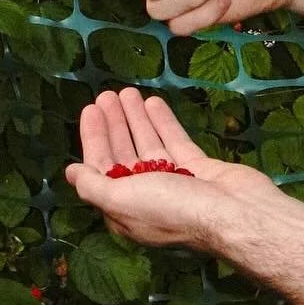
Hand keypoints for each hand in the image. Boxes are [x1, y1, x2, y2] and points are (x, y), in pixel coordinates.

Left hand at [64, 87, 275, 249]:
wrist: (233, 213)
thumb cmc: (172, 209)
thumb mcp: (122, 200)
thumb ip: (95, 186)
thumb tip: (70, 173)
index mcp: (125, 209)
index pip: (101, 169)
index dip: (94, 139)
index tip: (91, 110)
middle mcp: (147, 196)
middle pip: (124, 154)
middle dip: (114, 125)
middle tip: (106, 95)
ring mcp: (174, 181)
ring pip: (149, 144)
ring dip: (136, 119)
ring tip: (127, 91)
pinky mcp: (197, 168)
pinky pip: (174, 141)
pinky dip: (163, 122)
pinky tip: (153, 102)